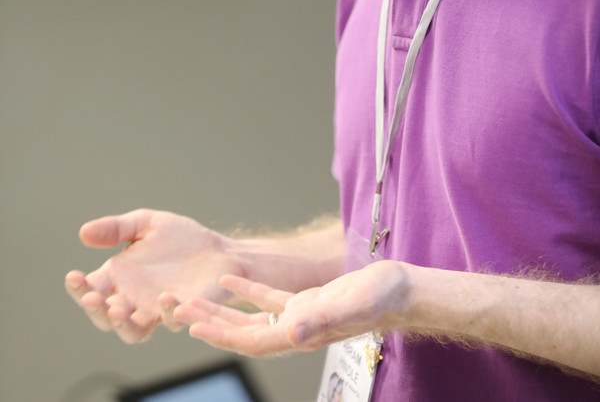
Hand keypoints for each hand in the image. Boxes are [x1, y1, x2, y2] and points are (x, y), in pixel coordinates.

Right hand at [65, 209, 243, 343]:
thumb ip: (117, 229)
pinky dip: (168, 313)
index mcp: (119, 278)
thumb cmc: (179, 238)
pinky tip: (166, 298)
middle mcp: (134, 299)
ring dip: (124, 324)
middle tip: (93, 298)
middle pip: (106, 318)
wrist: (217, 248)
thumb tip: (83, 232)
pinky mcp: (185, 313)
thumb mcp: (146, 224)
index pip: (90, 289)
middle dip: (96, 311)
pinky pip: (173, 320)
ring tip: (119, 309)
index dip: (78, 288)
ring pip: (133, 332)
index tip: (72, 276)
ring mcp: (158, 310)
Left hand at [173, 259, 410, 355]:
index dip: (221, 336)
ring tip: (196, 299)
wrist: (402, 291)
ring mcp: (301, 316)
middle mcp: (296, 330)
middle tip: (180, 310)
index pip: (252, 341)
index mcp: (301, 335)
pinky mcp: (308, 301)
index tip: (193, 328)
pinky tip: (232, 279)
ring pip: (252, 317)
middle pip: (244, 332)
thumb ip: (321, 320)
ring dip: (224, 309)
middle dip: (212, 323)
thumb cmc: (382, 299)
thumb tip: (289, 332)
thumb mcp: (351, 305)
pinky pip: (270, 298)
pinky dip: (249, 290)